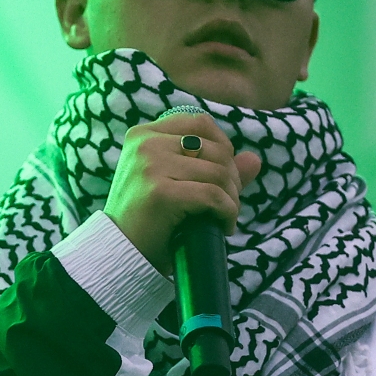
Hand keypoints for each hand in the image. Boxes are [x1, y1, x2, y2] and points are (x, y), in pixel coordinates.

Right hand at [103, 115, 263, 273]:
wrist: (119, 252)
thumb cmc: (147, 219)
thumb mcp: (177, 185)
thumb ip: (214, 168)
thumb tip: (255, 159)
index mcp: (144, 134)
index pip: (200, 123)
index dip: (223, 148)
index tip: (222, 178)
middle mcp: (146, 143)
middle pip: (215, 149)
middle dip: (232, 180)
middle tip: (226, 205)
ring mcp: (151, 165)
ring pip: (218, 173)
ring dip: (232, 200)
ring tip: (224, 218)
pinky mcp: (160, 192)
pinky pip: (213, 196)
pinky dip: (228, 213)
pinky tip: (224, 227)